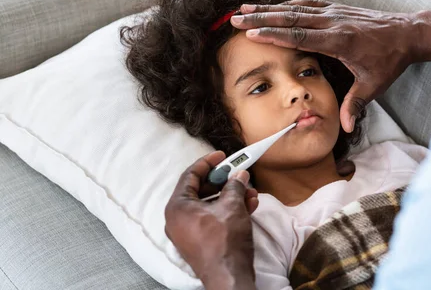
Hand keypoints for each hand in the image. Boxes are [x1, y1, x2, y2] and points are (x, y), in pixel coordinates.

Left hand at [165, 151, 257, 289]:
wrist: (228, 277)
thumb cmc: (225, 241)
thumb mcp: (232, 206)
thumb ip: (234, 186)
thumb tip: (239, 175)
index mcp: (177, 207)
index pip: (190, 175)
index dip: (208, 163)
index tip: (222, 156)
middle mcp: (177, 219)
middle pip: (201, 191)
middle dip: (224, 182)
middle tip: (239, 174)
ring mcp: (187, 233)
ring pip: (210, 206)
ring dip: (231, 197)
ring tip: (251, 193)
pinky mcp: (199, 242)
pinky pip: (211, 219)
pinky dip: (228, 211)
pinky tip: (249, 206)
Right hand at [230, 0, 430, 132]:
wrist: (408, 33)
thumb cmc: (390, 60)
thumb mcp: (374, 85)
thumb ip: (355, 104)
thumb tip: (344, 128)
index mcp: (340, 40)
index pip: (300, 37)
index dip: (274, 35)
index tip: (252, 34)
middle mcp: (334, 22)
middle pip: (291, 18)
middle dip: (261, 18)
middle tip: (236, 19)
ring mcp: (335, 12)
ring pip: (296, 8)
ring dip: (270, 8)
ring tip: (246, 9)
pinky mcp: (337, 9)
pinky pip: (307, 4)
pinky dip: (288, 5)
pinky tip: (274, 7)